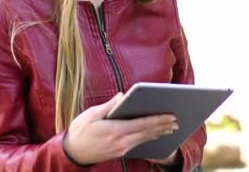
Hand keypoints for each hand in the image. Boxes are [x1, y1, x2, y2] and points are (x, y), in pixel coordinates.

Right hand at [63, 93, 178, 164]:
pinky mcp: (120, 152)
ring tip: (171, 128)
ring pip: (144, 139)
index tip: (170, 116)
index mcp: (116, 130)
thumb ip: (109, 106)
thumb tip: (122, 96)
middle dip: (163, 126)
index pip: (142, 124)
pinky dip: (149, 138)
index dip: (158, 120)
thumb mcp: (91, 115)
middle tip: (177, 120)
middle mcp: (122, 141)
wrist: (72, 153)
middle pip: (147, 133)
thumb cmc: (80, 131)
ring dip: (158, 132)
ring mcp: (122, 148)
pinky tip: (155, 135)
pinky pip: (139, 144)